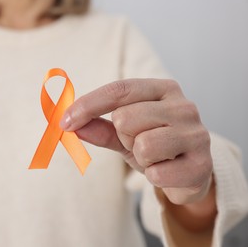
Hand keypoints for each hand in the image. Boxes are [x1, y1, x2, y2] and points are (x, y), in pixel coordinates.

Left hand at [60, 79, 212, 204]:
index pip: (119, 90)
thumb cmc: (155, 146)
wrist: (190, 173)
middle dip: (124, 137)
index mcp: (163, 89)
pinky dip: (154, 176)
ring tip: (154, 158)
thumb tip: (71, 125)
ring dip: (140, 157)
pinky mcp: (202, 164)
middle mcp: (184, 106)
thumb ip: (99, 127)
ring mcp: (197, 134)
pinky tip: (167, 172)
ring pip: (143, 145)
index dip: (88, 105)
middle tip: (139, 143)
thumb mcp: (124, 134)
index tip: (65, 121)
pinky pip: (156, 173)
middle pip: (125, 118)